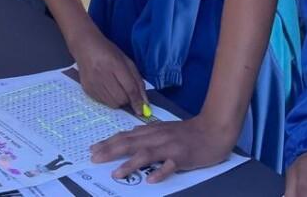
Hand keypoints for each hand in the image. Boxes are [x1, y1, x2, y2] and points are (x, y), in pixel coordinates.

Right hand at [73, 32, 147, 113]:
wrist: (84, 46)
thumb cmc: (108, 51)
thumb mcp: (127, 61)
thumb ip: (137, 81)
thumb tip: (144, 103)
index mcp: (114, 64)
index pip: (129, 88)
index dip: (137, 101)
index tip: (142, 110)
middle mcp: (102, 74)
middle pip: (121, 98)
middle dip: (127, 99)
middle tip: (126, 91)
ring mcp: (93, 82)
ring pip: (112, 103)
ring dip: (118, 100)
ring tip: (115, 88)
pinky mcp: (86, 88)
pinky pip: (103, 102)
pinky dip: (108, 99)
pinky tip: (105, 87)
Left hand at [90, 113, 237, 182]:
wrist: (214, 129)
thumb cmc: (188, 132)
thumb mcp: (164, 129)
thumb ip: (147, 133)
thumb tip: (130, 134)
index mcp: (151, 131)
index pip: (125, 136)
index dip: (108, 142)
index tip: (93, 149)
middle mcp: (157, 137)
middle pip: (130, 143)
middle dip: (110, 151)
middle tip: (94, 159)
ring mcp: (170, 147)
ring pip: (146, 154)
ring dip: (130, 164)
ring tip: (116, 174)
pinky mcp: (183, 156)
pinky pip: (170, 165)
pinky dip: (160, 172)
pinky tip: (151, 179)